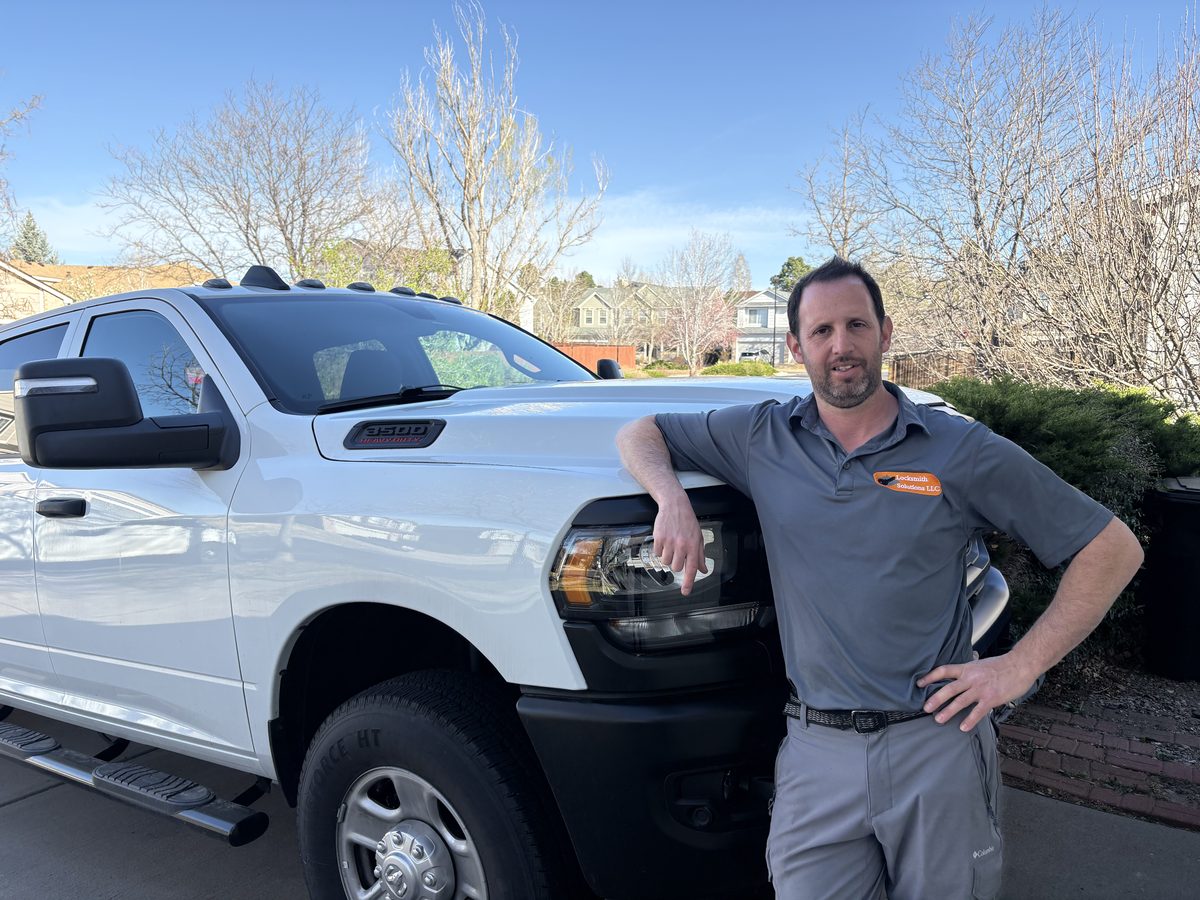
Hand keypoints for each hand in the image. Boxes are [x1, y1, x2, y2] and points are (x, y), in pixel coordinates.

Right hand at [652, 499, 707, 594]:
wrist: (675, 505)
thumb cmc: (688, 522)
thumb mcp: (698, 538)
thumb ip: (700, 556)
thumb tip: (703, 570)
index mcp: (694, 546)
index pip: (692, 568)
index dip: (688, 582)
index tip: (685, 592)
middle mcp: (682, 545)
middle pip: (676, 567)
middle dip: (676, 563)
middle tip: (678, 551)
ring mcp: (669, 541)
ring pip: (665, 561)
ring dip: (667, 556)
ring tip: (671, 543)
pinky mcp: (658, 538)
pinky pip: (657, 553)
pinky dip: (660, 549)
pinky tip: (665, 539)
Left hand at [917, 653, 1037, 731]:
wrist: (1020, 665)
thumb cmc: (1001, 665)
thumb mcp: (979, 664)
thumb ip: (968, 672)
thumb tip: (958, 677)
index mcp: (967, 668)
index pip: (944, 671)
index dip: (930, 677)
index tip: (919, 684)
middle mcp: (971, 678)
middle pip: (949, 688)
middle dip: (935, 699)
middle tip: (925, 708)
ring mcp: (981, 689)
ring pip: (960, 701)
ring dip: (948, 711)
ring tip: (938, 720)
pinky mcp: (991, 698)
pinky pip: (978, 711)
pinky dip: (970, 720)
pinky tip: (963, 727)